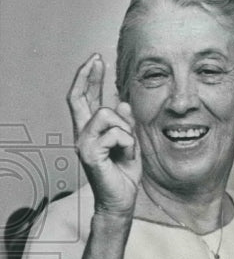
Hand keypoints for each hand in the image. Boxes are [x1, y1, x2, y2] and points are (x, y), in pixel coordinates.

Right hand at [67, 53, 141, 216]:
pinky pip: (115, 134)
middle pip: (78, 97)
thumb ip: (124, 124)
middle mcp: (82, 134)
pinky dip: (128, 143)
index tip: (96, 60)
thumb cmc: (124, 172)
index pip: (84, 99)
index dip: (88, 78)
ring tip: (127, 147)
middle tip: (97, 59)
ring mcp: (83, 143)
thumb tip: (122, 103)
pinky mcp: (89, 154)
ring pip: (106, 115)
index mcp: (91, 130)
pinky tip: (125, 155)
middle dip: (87, 75)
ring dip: (126, 129)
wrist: (121, 199)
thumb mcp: (130, 142)